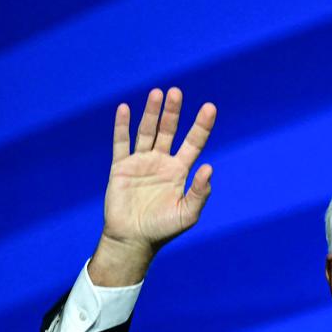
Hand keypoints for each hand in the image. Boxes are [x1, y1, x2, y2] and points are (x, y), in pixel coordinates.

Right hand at [89, 88, 216, 285]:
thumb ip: (199, 192)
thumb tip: (209, 167)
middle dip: (173, 112)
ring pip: (147, 132)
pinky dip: (123, 126)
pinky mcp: (121, 167)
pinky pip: (122, 143)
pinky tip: (126, 109)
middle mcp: (161, 163)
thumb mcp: (187, 214)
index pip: (194, 143)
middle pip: (169, 130)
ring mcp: (141, 163)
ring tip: (157, 93)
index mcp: (180, 172)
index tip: (210, 107)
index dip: (202, 126)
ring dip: (151, 112)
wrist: (133, 240)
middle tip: (176, 91)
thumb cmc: (163, 229)